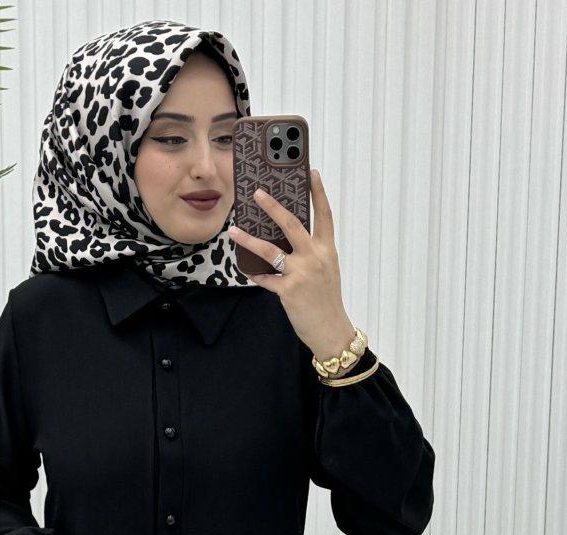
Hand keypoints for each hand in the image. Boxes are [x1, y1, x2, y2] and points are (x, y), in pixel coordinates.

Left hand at [227, 169, 356, 362]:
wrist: (331, 330)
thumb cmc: (326, 300)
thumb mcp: (326, 270)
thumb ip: (311, 252)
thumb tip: (285, 237)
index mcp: (327, 249)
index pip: (324, 215)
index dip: (318, 192)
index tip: (311, 171)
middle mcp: (315, 257)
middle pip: (292, 224)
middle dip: (273, 206)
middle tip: (258, 193)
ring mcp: (301, 274)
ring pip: (270, 250)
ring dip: (249, 239)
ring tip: (234, 229)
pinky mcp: (288, 291)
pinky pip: (265, 277)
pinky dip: (253, 272)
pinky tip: (244, 266)